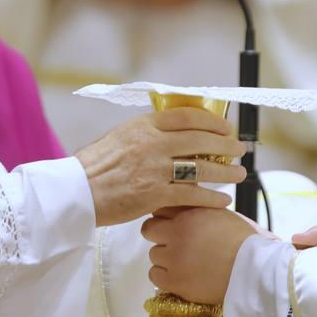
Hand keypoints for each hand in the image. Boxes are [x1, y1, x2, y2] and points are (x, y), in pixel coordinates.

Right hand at [75, 105, 245, 225]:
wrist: (76, 191)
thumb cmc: (94, 166)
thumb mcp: (119, 136)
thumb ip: (146, 133)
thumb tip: (170, 133)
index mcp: (144, 125)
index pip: (186, 116)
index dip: (211, 120)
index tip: (225, 126)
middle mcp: (153, 143)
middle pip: (200, 140)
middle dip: (226, 145)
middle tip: (239, 149)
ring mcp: (155, 169)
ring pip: (201, 167)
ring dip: (225, 172)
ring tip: (239, 174)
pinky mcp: (155, 195)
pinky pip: (191, 195)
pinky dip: (210, 198)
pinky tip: (222, 200)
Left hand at [142, 206, 267, 303]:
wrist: (254, 270)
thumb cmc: (242, 241)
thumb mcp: (219, 213)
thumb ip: (196, 209)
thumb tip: (180, 207)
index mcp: (188, 214)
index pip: (159, 209)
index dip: (165, 217)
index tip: (172, 225)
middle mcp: (177, 234)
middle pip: (149, 230)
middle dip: (160, 235)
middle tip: (175, 244)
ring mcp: (174, 258)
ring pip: (153, 254)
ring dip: (165, 257)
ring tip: (184, 262)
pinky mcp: (175, 281)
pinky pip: (154, 276)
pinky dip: (164, 276)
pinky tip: (179, 275)